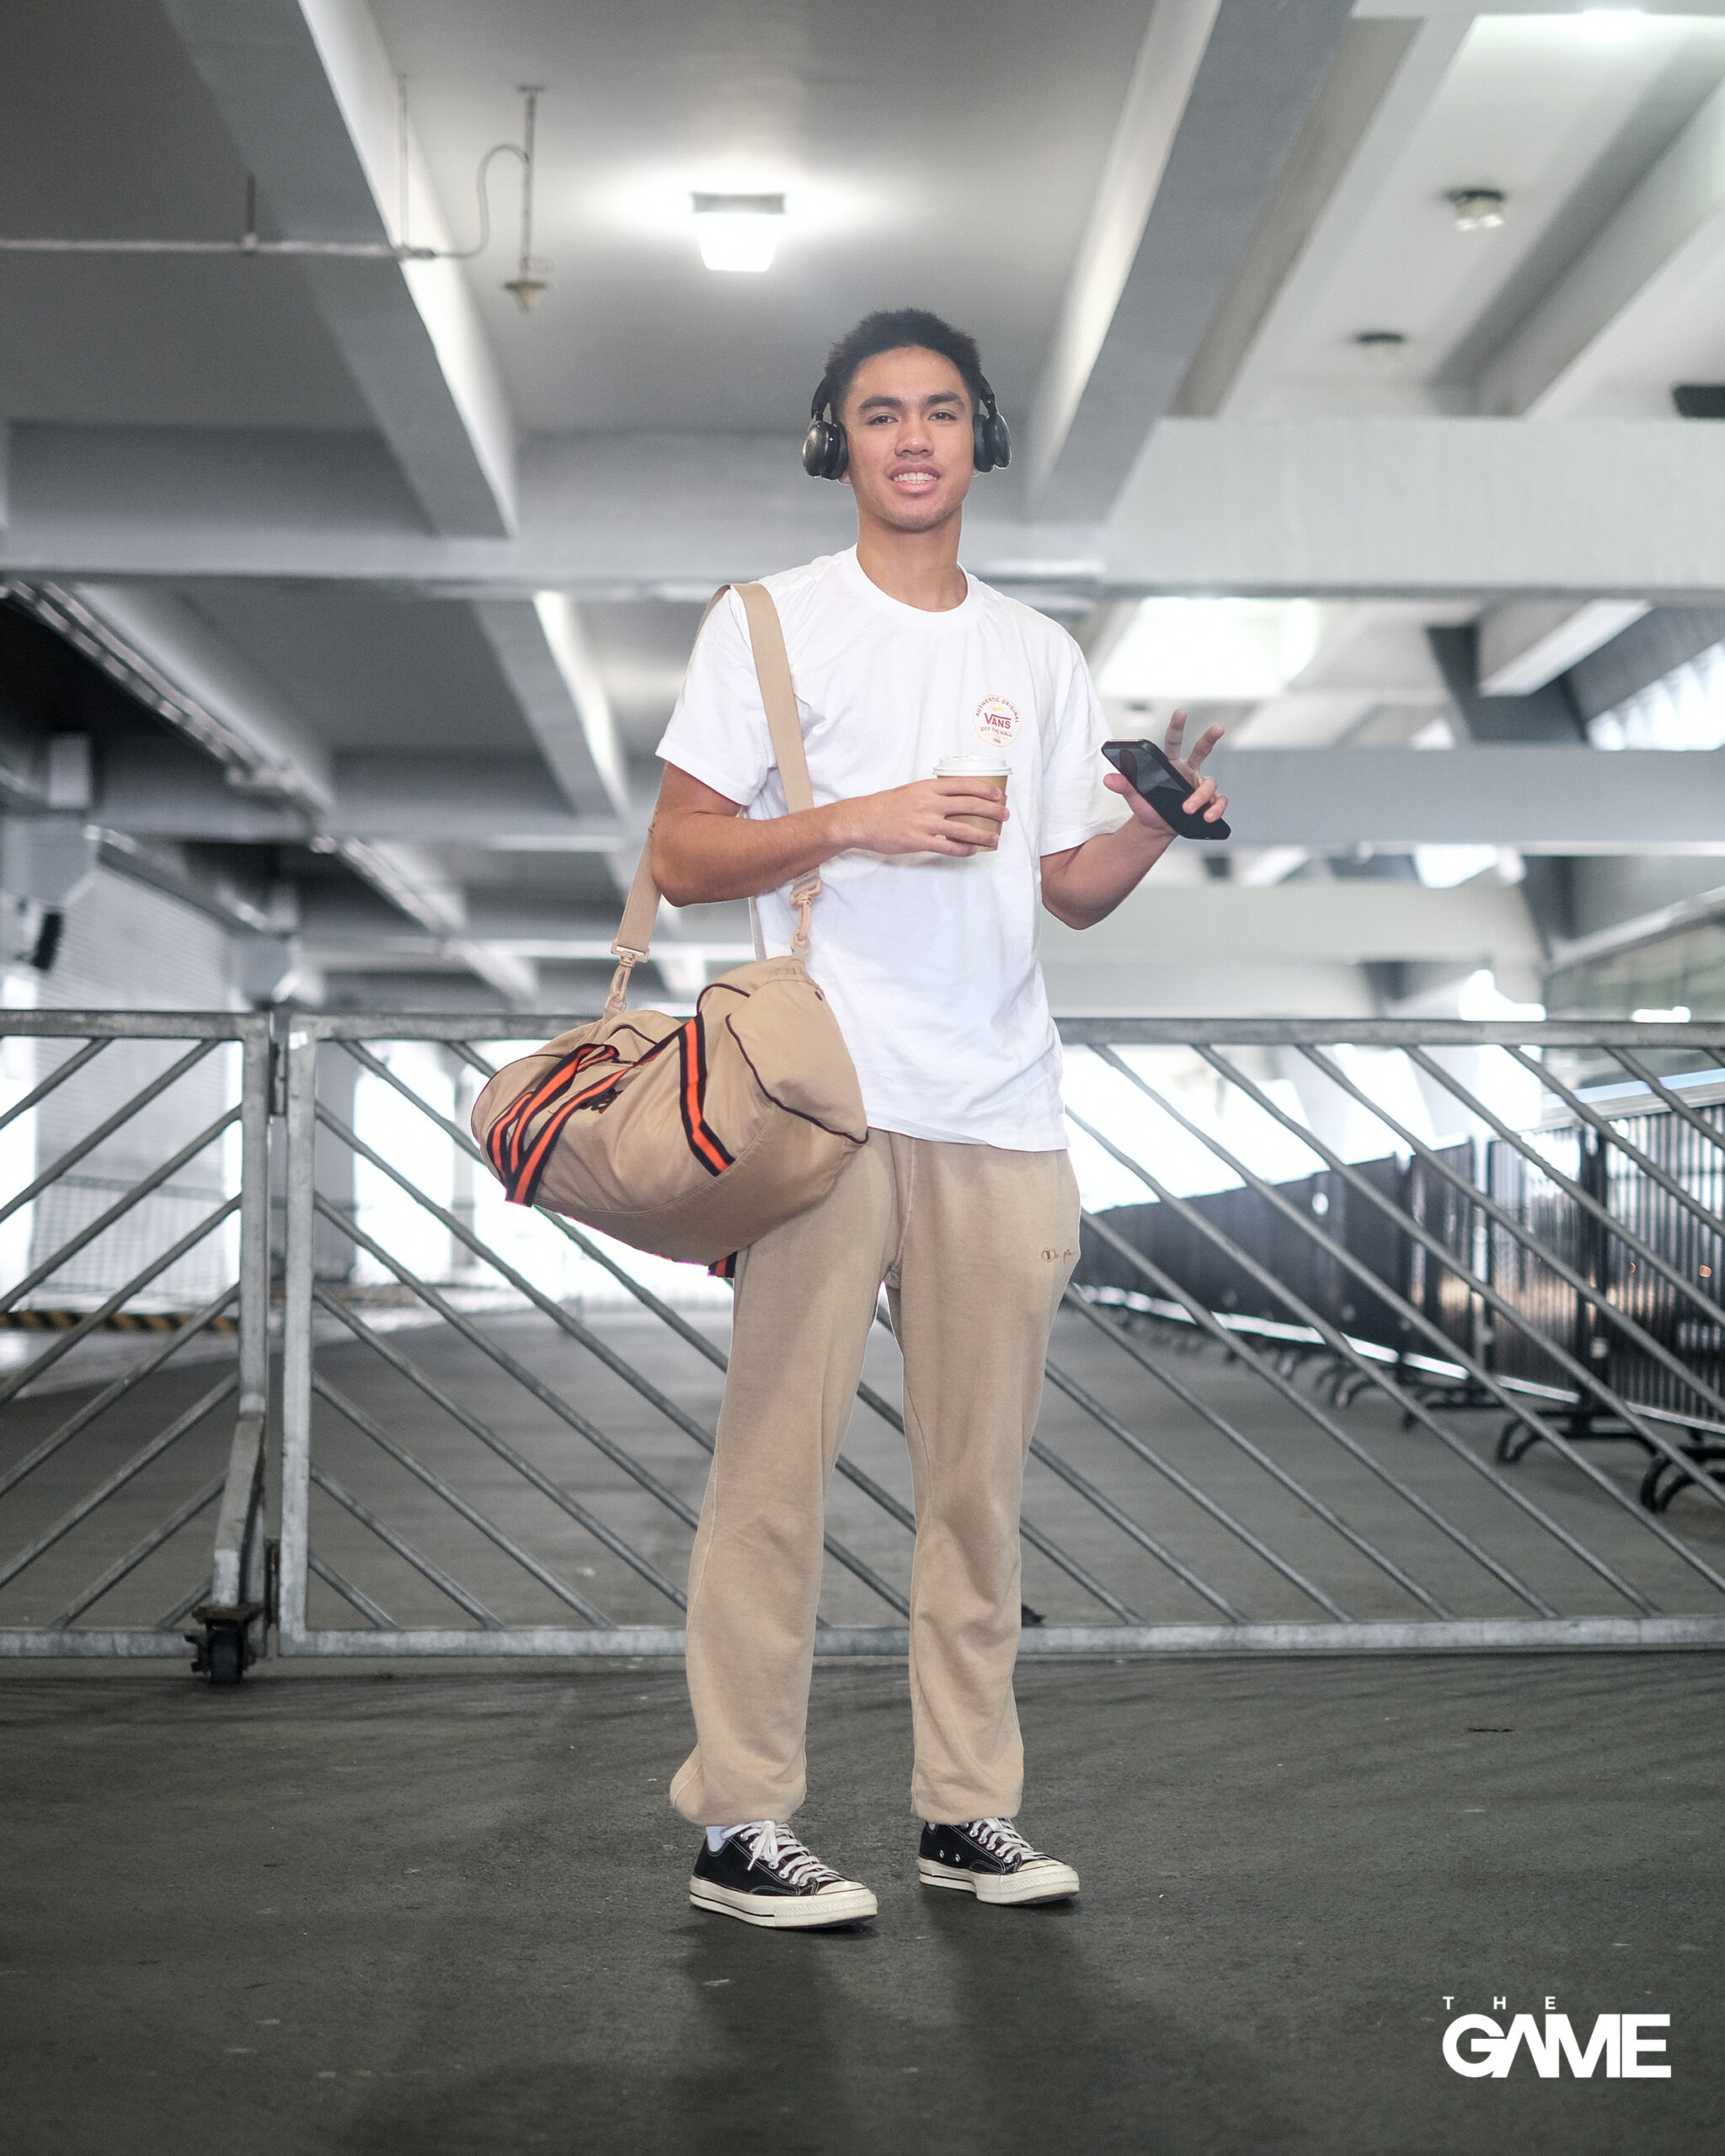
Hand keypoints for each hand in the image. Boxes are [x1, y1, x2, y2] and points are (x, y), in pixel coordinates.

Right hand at [841, 777, 1009, 856]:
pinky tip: (972, 850)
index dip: (985, 790)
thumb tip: (954, 796)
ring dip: (983, 834)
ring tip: (995, 838)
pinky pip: (948, 847)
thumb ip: (932, 792)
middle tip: (1004, 816)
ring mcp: (924, 822)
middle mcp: (929, 803)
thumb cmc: (885, 805)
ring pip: (963, 828)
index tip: (998, 796)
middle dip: (992, 811)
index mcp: (928, 787)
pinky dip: (963, 849)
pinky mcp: (918, 841)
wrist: (862, 820)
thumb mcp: (911, 790)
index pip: (964, 785)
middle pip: (970, 805)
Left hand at [1102, 707, 1228, 832]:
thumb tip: (1108, 779)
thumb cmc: (1148, 808)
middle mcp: (1188, 771)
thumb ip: (1124, 786)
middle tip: (1218, 727)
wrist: (1157, 829)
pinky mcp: (1209, 803)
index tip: (1181, 712)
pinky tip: (1208, 816)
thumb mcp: (1135, 798)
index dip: (1177, 726)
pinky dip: (1216, 809)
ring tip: (1187, 809)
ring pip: (1209, 784)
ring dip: (1200, 796)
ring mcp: (1200, 786)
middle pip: (1201, 749)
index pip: (1174, 741)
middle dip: (1210, 737)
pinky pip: (1219, 802)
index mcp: (1170, 764)